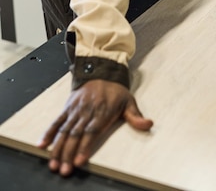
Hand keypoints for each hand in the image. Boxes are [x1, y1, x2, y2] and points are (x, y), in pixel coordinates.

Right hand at [37, 79, 152, 176]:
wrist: (101, 71)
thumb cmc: (116, 91)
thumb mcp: (129, 101)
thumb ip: (136, 116)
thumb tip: (148, 124)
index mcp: (102, 112)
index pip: (92, 131)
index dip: (85, 146)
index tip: (79, 160)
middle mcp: (87, 111)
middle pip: (75, 134)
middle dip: (68, 153)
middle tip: (64, 169)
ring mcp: (75, 110)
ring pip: (64, 130)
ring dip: (57, 148)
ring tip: (53, 163)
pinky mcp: (67, 108)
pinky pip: (56, 121)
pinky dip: (48, 133)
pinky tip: (42, 145)